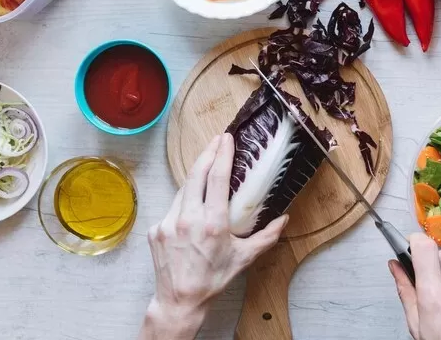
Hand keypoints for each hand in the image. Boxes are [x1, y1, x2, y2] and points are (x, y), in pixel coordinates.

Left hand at [140, 133, 288, 339]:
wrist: (179, 300)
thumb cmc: (213, 279)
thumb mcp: (244, 258)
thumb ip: (267, 237)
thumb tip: (284, 219)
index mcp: (213, 223)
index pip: (216, 178)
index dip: (222, 155)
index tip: (226, 139)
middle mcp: (188, 219)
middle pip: (196, 174)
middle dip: (207, 152)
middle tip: (217, 139)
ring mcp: (169, 223)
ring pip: (183, 189)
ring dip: (195, 174)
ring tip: (206, 162)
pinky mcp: (157, 228)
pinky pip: (173, 206)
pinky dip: (184, 200)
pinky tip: (192, 200)